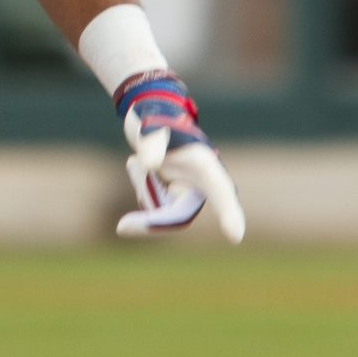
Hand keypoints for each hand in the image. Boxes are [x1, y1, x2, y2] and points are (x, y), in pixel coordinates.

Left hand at [113, 72, 245, 242]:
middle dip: (153, 221)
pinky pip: (153, 209)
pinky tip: (137, 167)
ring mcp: (187, 192)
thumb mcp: (151, 128)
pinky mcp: (172, 198)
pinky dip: (141, 190)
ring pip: (163, 213)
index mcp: (204, 164)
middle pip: (181, 214)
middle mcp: (201, 183)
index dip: (228, 213)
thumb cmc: (156, 119)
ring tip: (136, 160)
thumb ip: (152, 143)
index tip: (235, 237)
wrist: (148, 119)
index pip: (220, 191)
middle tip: (122, 227)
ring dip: (143, 189)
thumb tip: (150, 164)